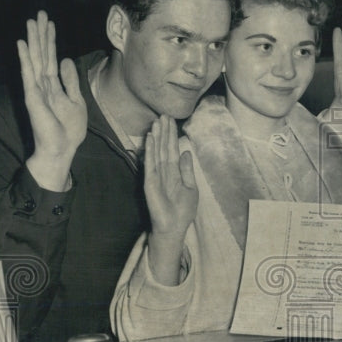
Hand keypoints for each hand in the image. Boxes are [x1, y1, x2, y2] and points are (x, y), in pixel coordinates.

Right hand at [18, 11, 86, 190]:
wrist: (61, 149)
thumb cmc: (68, 130)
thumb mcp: (76, 101)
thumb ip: (70, 81)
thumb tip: (67, 60)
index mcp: (53, 86)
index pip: (51, 58)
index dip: (51, 41)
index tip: (50, 23)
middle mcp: (43, 85)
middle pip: (42, 54)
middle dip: (41, 34)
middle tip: (40, 13)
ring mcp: (37, 90)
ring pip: (35, 59)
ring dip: (33, 40)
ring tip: (31, 21)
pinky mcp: (33, 97)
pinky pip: (29, 74)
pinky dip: (26, 59)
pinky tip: (22, 44)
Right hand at [145, 116, 198, 238]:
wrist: (174, 226)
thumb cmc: (183, 210)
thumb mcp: (191, 187)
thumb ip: (187, 170)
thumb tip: (186, 151)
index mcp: (174, 171)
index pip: (173, 149)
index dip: (172, 135)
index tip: (171, 120)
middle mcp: (164, 171)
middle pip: (164, 147)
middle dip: (164, 131)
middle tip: (162, 114)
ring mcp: (156, 175)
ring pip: (157, 152)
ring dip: (156, 137)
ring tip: (156, 122)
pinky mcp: (150, 182)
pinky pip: (150, 164)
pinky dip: (150, 151)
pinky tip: (150, 139)